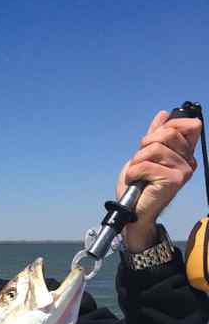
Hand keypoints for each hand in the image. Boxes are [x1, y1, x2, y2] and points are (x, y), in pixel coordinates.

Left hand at [116, 111, 201, 251]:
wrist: (132, 209)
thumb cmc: (139, 185)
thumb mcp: (145, 154)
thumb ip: (155, 135)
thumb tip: (164, 114)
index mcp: (185, 154)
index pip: (191, 125)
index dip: (170, 125)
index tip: (153, 137)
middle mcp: (189, 161)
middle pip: (169, 133)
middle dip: (146, 143)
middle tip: (139, 159)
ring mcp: (184, 171)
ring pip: (156, 148)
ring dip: (137, 160)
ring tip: (136, 172)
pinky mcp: (174, 180)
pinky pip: (148, 165)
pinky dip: (134, 171)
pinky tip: (134, 179)